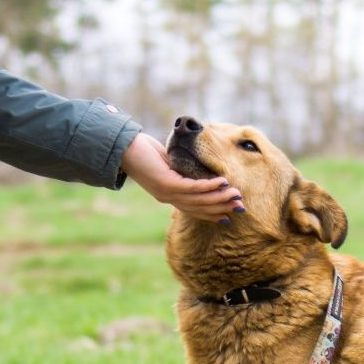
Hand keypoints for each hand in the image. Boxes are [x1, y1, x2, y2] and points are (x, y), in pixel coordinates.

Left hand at [120, 133, 244, 222]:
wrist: (122, 147)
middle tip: (241, 208)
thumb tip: (199, 169)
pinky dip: (208, 186)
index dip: (213, 214)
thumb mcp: (168, 162)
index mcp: (169, 196)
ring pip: (199, 200)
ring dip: (220, 198)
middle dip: (222, 208)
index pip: (195, 210)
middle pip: (200, 208)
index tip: (230, 217)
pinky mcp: (166, 183)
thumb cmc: (143, 151)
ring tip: (236, 195)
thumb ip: (182, 170)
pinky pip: (192, 187)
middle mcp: (168, 198)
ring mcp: (166, 193)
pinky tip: (221, 182)